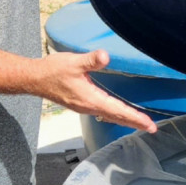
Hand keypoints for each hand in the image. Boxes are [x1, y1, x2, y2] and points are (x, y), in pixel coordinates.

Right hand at [33, 50, 157, 132]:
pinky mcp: (80, 103)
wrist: (33, 78)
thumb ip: (91, 60)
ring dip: (126, 120)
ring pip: (110, 116)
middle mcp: (89, 107)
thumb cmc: (52, 71)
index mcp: (90, 100)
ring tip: (140, 123)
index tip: (149, 125)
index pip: (118, 111)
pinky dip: (115, 115)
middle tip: (152, 128)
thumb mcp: (73, 62)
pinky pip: (103, 112)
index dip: (135, 118)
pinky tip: (118, 113)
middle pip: (116, 117)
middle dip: (134, 122)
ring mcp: (84, 106)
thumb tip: (105, 56)